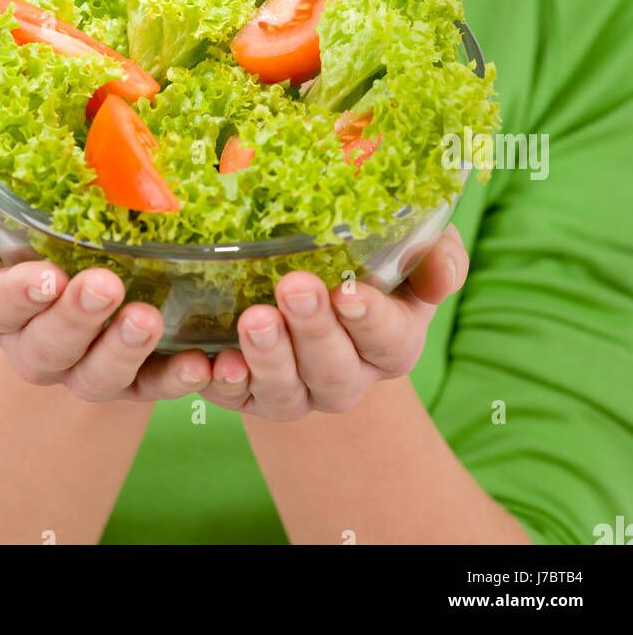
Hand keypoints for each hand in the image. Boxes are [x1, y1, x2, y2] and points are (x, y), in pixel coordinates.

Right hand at [0, 186, 213, 401]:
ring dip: (123, 351)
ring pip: (97, 378)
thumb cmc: (30, 223)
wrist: (82, 253)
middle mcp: (33, 346)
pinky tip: (203, 363)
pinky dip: (176, 381)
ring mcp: (84, 367)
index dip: (18, 296)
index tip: (47, 276)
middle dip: (75, 320)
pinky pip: (153, 388)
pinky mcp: (133, 379)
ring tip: (149, 318)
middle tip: (105, 285)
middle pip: (47, 348)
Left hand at [199, 224, 468, 419]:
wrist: (311, 280)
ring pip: (285, 391)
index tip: (349, 291)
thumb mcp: (413, 250)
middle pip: (333, 369)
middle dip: (313, 330)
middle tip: (294, 287)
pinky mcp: (247, 393)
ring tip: (253, 318)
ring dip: (268, 357)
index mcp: (391, 343)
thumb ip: (437, 257)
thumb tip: (443, 272)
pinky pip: (233, 399)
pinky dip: (220, 385)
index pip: (387, 340)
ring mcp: (296, 390)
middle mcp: (346, 377)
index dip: (370, 319)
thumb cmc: (369, 259)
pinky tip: (206, 361)